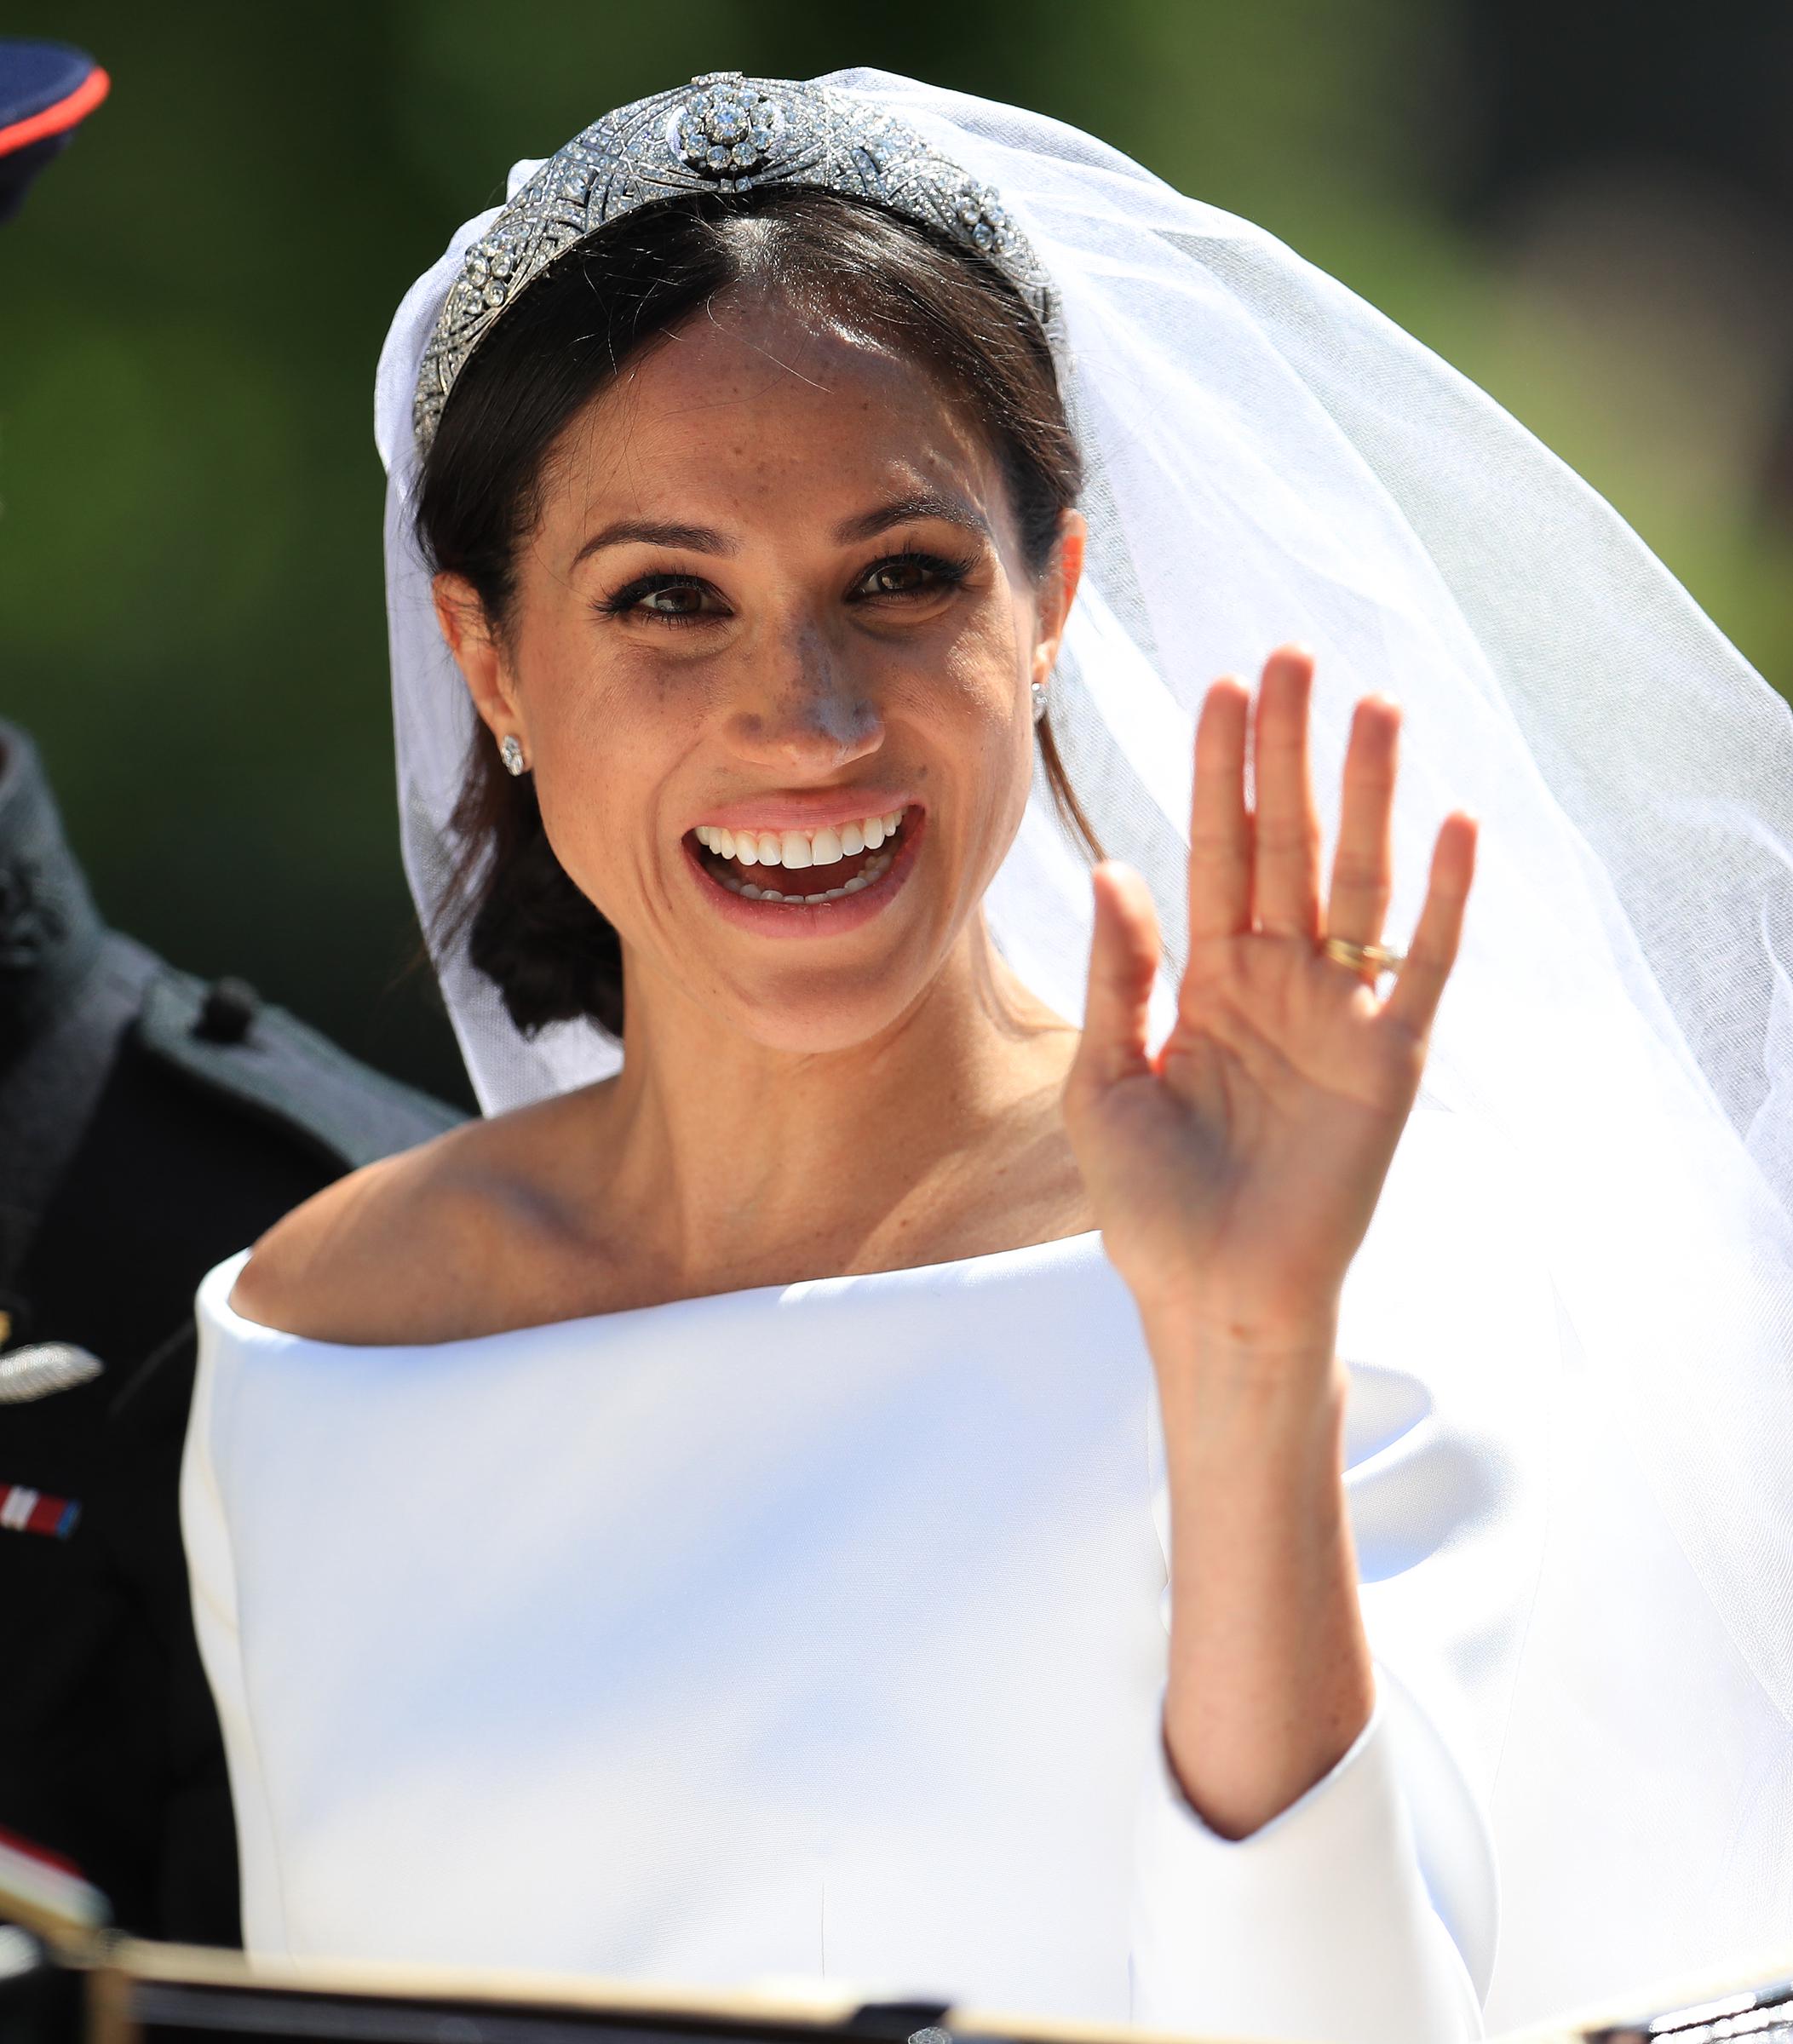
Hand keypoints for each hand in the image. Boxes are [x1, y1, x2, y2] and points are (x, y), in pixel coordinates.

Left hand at [1062, 644, 1476, 1350]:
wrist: (1214, 1301)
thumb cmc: (1150, 1206)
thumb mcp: (1105, 1084)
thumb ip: (1119, 976)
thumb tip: (1115, 865)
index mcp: (1207, 978)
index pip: (1216, 851)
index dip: (1220, 772)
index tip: (1222, 686)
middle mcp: (1277, 978)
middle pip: (1289, 843)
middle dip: (1289, 753)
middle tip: (1291, 656)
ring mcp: (1338, 1013)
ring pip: (1358, 881)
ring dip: (1368, 796)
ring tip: (1373, 708)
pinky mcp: (1390, 1060)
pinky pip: (1422, 966)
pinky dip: (1442, 900)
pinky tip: (1453, 825)